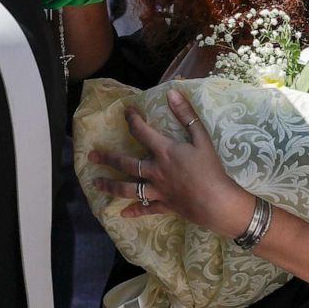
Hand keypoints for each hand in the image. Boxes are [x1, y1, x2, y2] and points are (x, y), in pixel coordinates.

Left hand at [90, 88, 254, 236]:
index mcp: (164, 152)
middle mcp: (155, 170)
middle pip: (126, 163)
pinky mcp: (164, 205)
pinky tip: (122, 213)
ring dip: (110, 185)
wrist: (217, 202)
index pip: (142, 132)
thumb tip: (172, 94)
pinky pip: (145, 208)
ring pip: (127, 189)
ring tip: (96, 183)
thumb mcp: (202, 138)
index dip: (132, 120)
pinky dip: (134, 211)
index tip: (126, 112)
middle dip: (107, 158)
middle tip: (91, 155)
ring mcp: (157, 190)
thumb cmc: (211, 169)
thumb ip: (186, 115)